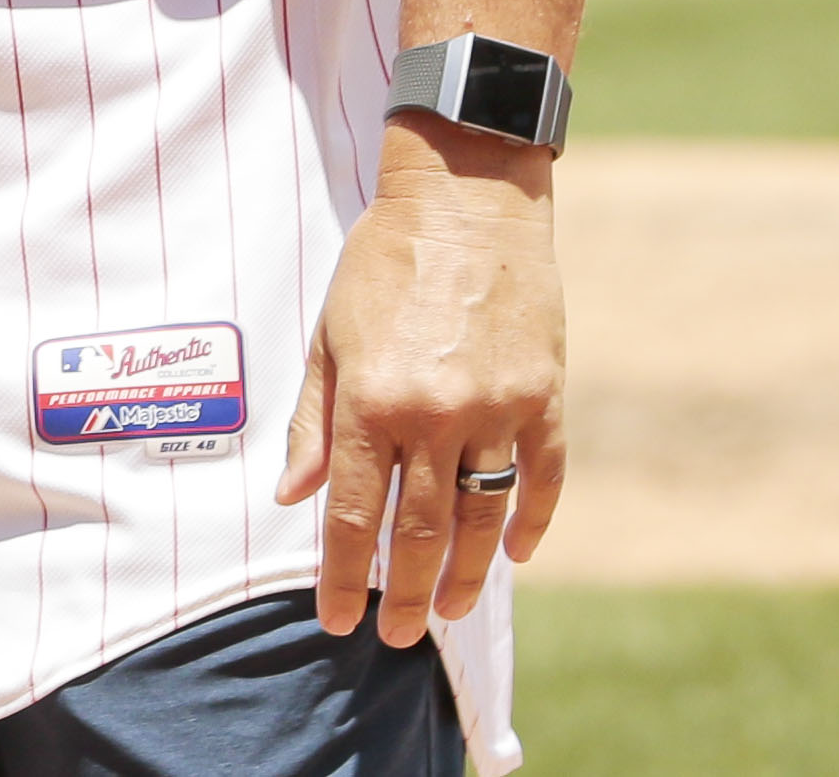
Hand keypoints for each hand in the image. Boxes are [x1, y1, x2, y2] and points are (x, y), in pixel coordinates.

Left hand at [275, 117, 567, 641]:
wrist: (466, 202)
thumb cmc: (383, 264)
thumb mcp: (329, 335)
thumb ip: (316, 421)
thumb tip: (293, 496)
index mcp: (371, 401)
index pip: (354, 514)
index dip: (345, 574)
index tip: (338, 619)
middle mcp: (434, 415)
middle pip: (423, 532)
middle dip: (408, 593)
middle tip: (400, 636)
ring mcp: (497, 409)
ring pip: (485, 517)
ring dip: (471, 575)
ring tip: (454, 612)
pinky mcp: (546, 397)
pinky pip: (543, 477)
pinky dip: (533, 521)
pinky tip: (518, 553)